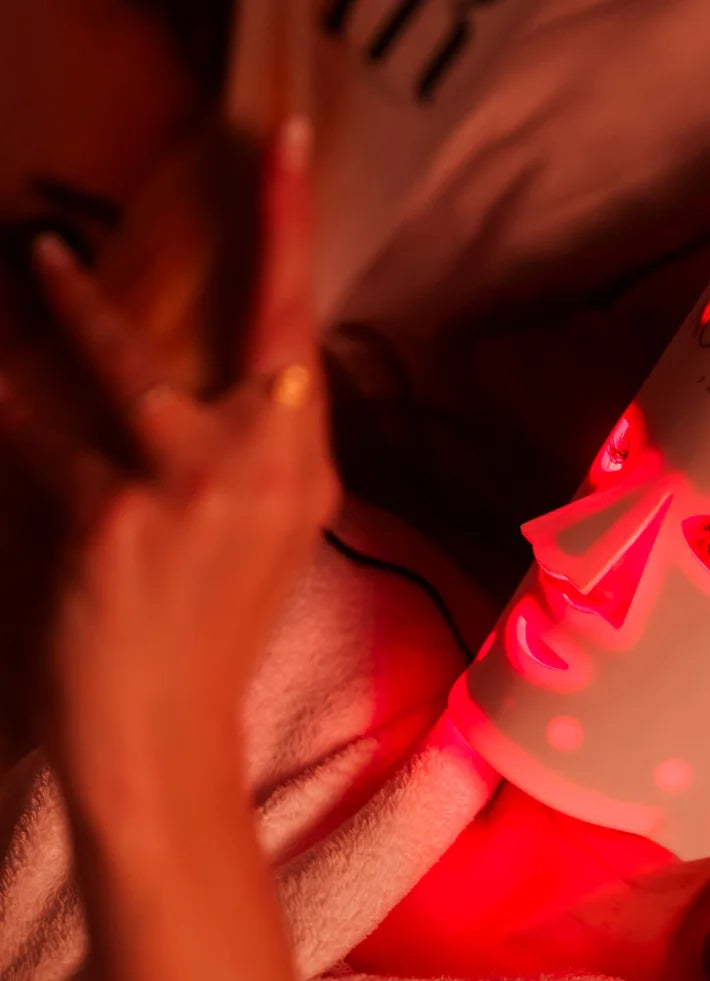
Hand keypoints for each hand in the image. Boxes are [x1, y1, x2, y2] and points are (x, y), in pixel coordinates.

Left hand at [0, 117, 340, 816]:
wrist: (167, 733)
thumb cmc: (214, 635)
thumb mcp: (265, 540)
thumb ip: (262, 458)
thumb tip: (246, 384)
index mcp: (309, 476)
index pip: (310, 345)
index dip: (299, 243)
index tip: (291, 158)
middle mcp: (273, 468)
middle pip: (270, 326)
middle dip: (267, 227)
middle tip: (260, 147)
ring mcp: (197, 487)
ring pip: (131, 362)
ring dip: (76, 304)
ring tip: (40, 258)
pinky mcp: (119, 513)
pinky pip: (46, 432)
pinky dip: (11, 404)